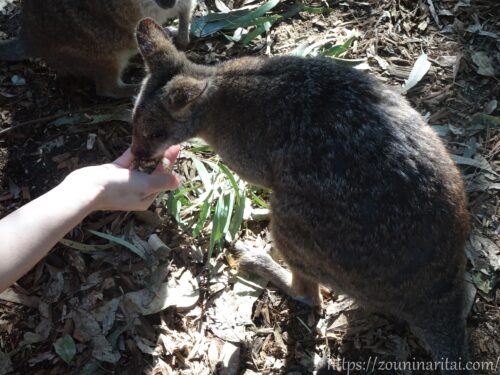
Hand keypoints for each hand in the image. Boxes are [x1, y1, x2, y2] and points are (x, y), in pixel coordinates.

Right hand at [61, 146, 179, 211]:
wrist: (86, 189)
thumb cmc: (117, 189)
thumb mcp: (144, 185)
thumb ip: (161, 182)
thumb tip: (178, 181)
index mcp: (146, 197)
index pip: (162, 179)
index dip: (170, 164)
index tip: (176, 149)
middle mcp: (137, 191)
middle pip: (153, 172)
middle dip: (162, 158)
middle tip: (171, 142)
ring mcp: (124, 182)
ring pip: (140, 166)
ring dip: (149, 154)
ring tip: (158, 140)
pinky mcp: (113, 173)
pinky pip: (127, 161)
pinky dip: (134, 152)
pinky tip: (140, 141)